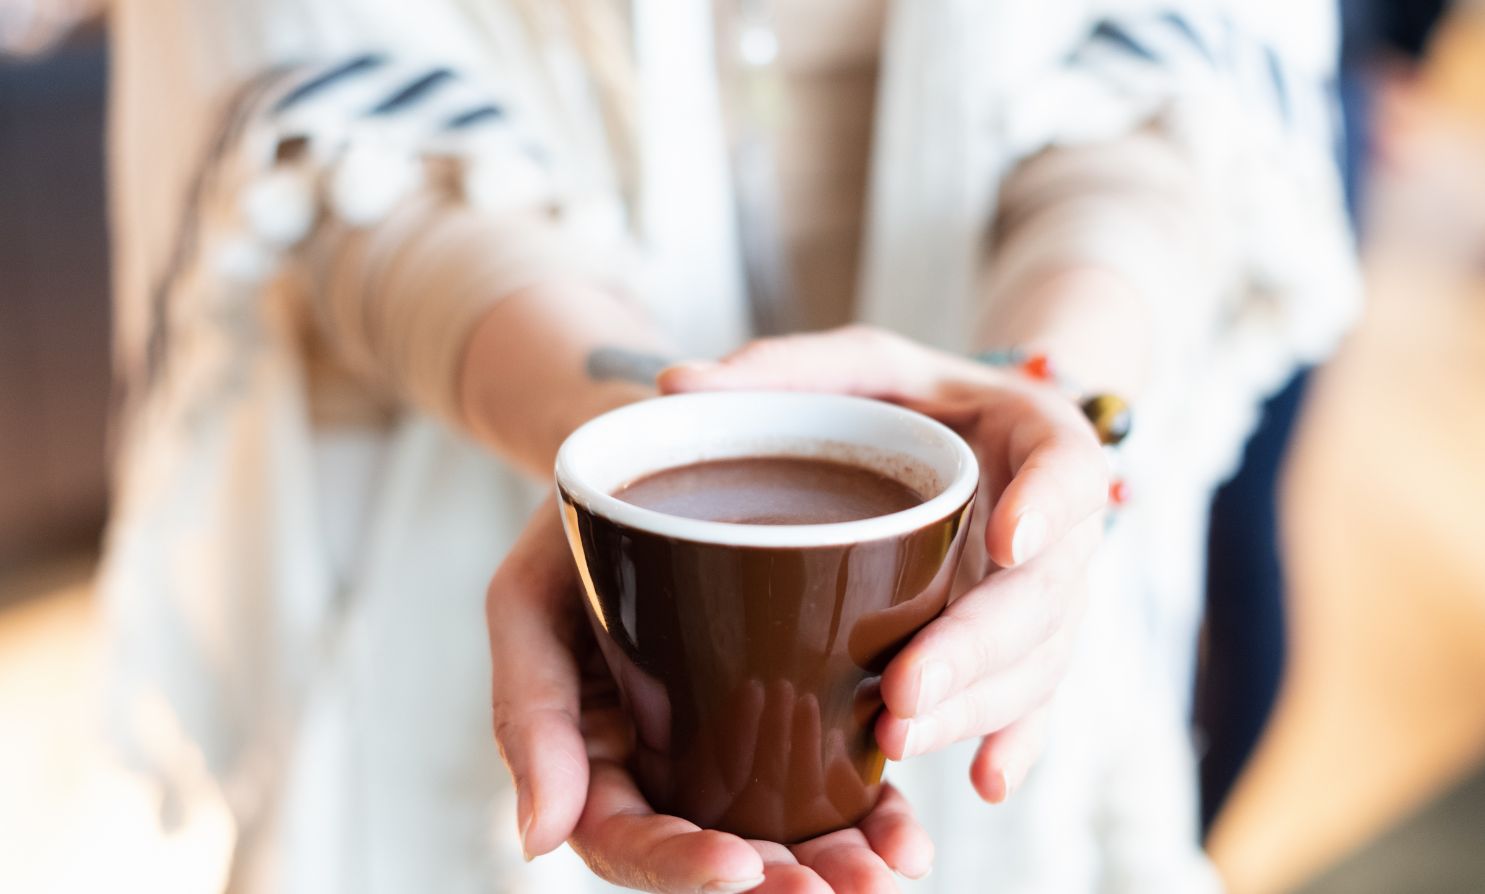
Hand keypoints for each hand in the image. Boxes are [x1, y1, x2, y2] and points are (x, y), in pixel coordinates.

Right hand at [487, 499, 934, 891]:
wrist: (646, 460)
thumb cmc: (576, 530)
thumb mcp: (529, 599)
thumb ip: (528, 712)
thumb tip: (536, 841)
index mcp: (595, 761)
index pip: (626, 839)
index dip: (679, 865)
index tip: (740, 865)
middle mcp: (667, 768)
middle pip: (718, 851)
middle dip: (779, 882)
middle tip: (842, 891)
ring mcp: (732, 746)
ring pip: (783, 831)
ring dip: (837, 863)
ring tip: (892, 874)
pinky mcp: (792, 713)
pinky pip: (832, 781)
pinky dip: (872, 817)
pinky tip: (908, 842)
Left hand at [659, 325, 1108, 802]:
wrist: (979, 435)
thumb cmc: (914, 397)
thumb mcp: (861, 366)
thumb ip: (782, 371)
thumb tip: (673, 385)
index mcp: (1035, 438)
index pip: (1067, 470)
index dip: (1048, 506)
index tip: (1008, 539)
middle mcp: (1056, 526)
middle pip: (1043, 595)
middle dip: (975, 647)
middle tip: (903, 684)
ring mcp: (1049, 593)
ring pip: (1036, 661)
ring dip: (974, 707)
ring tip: (898, 736)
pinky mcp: (1030, 645)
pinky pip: (1035, 701)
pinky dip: (1015, 742)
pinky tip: (985, 781)